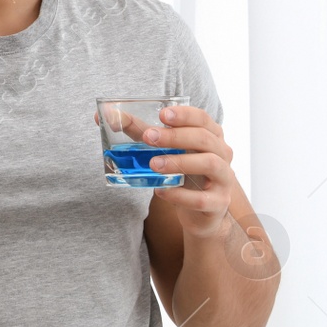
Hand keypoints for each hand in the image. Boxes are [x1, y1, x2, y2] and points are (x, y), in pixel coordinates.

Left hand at [138, 104, 233, 238]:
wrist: (202, 212)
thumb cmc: (183, 172)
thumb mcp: (164, 150)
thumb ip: (139, 132)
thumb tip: (103, 115)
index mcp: (211, 136)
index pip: (202, 119)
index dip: (185, 115)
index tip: (162, 114)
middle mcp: (222, 154)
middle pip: (205, 139)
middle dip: (176, 136)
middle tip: (149, 137)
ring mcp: (224, 179)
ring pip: (210, 164)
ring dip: (180, 162)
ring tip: (153, 164)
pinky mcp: (218, 203)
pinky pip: (202, 199)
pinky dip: (180, 195)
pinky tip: (160, 191)